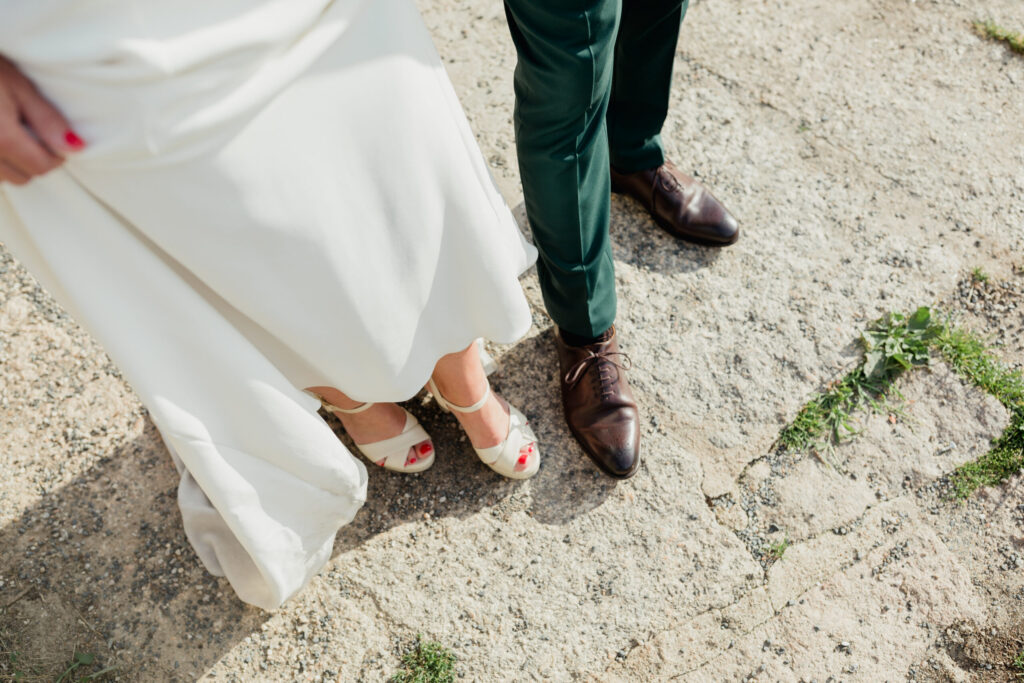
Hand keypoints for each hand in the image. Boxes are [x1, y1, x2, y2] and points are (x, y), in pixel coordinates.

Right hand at [0, 54, 82, 185]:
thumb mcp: (19, 88)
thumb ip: (48, 121)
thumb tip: (77, 149)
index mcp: (1, 139)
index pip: (42, 167)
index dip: (55, 154)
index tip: (52, 136)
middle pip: (22, 177)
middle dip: (32, 160)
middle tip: (28, 131)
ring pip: (2, 177)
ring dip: (10, 163)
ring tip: (6, 130)